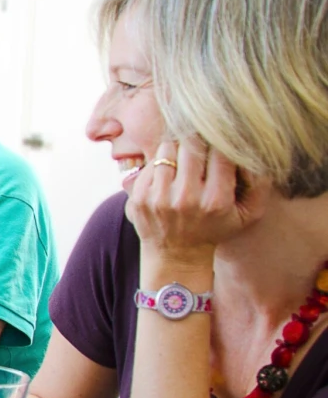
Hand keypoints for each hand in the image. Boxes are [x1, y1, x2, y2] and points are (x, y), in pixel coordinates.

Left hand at [126, 138, 266, 262]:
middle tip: (199, 146)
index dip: (221, 145)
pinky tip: (167, 174)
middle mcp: (186, 198)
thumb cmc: (215, 229)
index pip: (220, 153)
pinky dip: (159, 163)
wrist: (176, 256)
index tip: (219, 146)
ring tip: (183, 158)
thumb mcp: (247, 214)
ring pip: (168, 149)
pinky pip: (150, 164)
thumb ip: (259, 184)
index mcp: (215, 201)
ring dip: (177, 148)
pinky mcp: (139, 197)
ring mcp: (159, 198)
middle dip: (197, 141)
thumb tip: (252, 153)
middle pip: (192, 145)